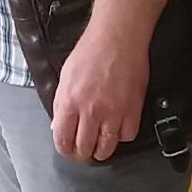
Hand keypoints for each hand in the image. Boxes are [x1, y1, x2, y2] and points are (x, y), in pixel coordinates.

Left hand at [49, 21, 148, 161]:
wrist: (117, 38)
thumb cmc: (89, 53)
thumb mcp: (65, 77)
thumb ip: (61, 104)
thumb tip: (58, 126)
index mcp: (69, 102)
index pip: (63, 141)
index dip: (65, 150)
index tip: (68, 150)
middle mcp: (90, 111)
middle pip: (85, 148)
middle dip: (82, 153)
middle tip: (84, 151)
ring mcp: (113, 112)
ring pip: (107, 147)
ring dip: (102, 150)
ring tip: (99, 146)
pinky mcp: (133, 109)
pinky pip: (127, 135)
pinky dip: (122, 136)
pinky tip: (117, 128)